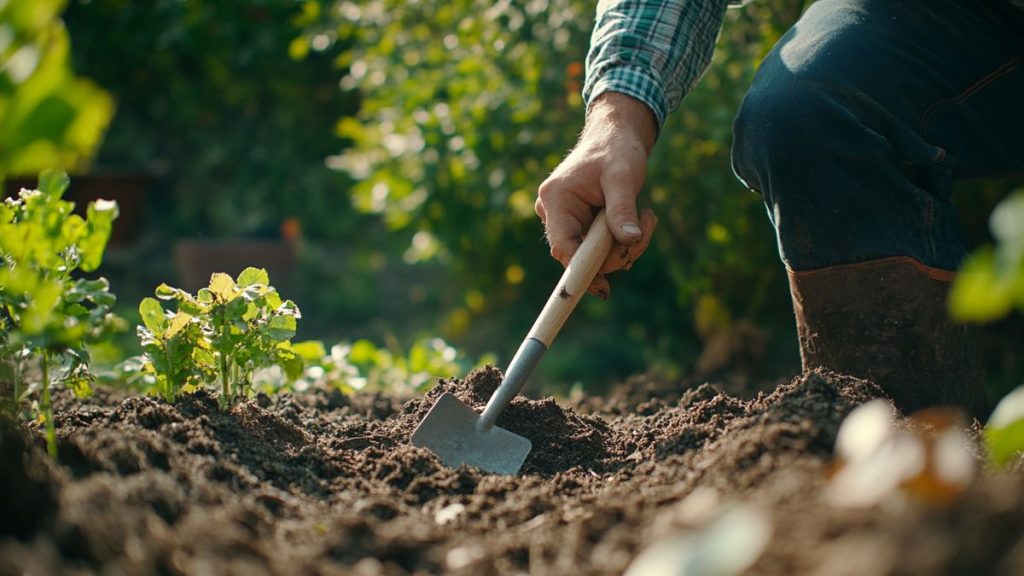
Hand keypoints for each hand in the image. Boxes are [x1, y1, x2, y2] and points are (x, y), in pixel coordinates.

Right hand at [535, 92, 658, 298]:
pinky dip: (622, 242)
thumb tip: (629, 241)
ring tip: (646, 218)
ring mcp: (565, 221)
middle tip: (645, 228)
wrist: (615, 138)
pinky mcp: (579, 226)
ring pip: (593, 255)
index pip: (564, 246)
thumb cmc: (616, 151)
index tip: (602, 289)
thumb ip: (622, 208)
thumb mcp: (623, 177)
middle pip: (581, 255)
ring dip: (625, 246)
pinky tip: (638, 222)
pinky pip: (599, 249)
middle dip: (616, 251)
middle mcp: (554, 213)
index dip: (581, 270)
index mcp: (556, 199)